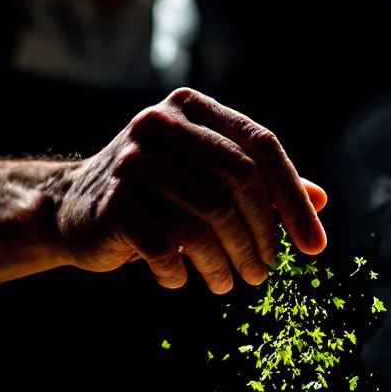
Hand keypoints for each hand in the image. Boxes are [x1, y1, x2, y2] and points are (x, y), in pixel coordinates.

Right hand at [51, 88, 327, 293]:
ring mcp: (135, 162)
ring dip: (226, 263)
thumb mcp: (204, 176)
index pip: (261, 147)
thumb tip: (321, 201)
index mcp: (192, 109)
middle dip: (262, 236)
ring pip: (206, 221)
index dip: (294, 199)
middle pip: (238, 183)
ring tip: (230, 283)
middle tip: (266, 272)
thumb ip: (259, 183)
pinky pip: (169, 247)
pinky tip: (182, 279)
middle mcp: (162, 125)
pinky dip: (182, 271)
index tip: (314, 246)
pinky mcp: (115, 203)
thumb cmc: (153, 193)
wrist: (69, 208)